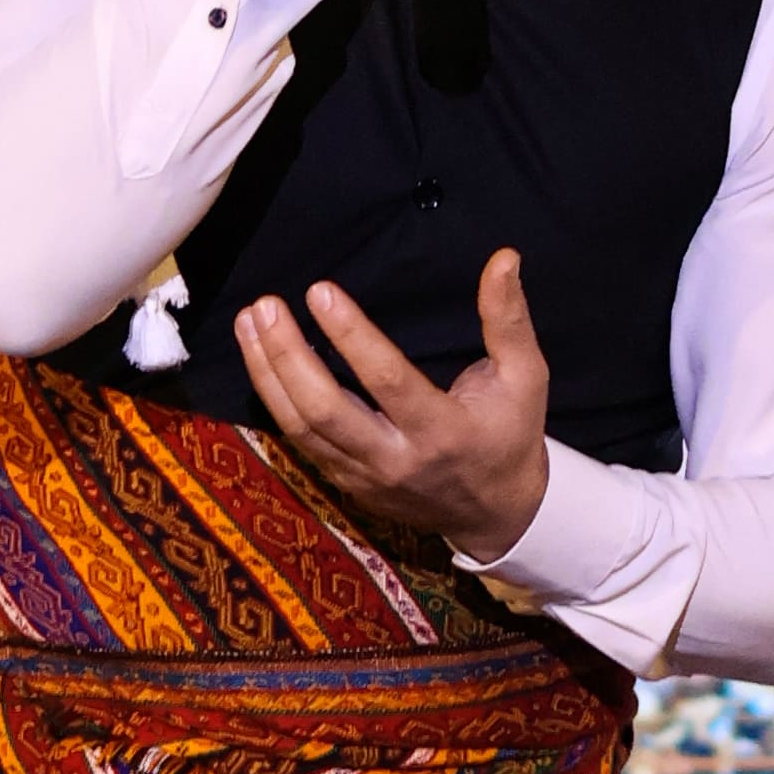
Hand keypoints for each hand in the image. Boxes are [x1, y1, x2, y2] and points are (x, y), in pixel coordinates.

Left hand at [235, 249, 551, 554]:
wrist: (496, 515)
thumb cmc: (511, 435)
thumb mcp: (525, 377)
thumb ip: (509, 318)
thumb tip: (503, 258)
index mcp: (442, 431)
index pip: (385, 380)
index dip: (350, 335)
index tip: (319, 291)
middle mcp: (396, 459)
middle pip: (324, 410)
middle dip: (287, 355)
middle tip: (266, 306)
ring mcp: (365, 477)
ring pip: (300, 428)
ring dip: (267, 373)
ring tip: (249, 322)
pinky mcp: (346, 484)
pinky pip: (299, 442)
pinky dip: (273, 399)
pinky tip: (260, 359)